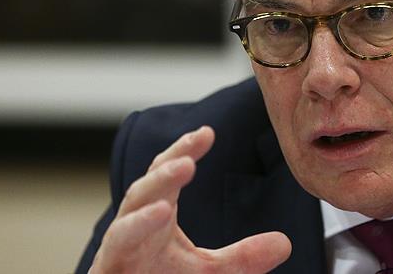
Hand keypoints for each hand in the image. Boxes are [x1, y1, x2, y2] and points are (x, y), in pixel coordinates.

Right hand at [89, 126, 291, 273]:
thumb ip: (243, 258)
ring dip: (154, 193)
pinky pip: (117, 245)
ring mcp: (117, 250)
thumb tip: (285, 243)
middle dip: (167, 169)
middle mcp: (133, 227)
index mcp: (155, 217)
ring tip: (182, 170)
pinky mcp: (107, 269)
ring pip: (128, 215)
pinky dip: (135, 227)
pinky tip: (159, 212)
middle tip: (192, 155)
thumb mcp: (210, 273)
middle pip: (146, 189)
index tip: (208, 132)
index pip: (167, 175)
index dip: (183, 150)